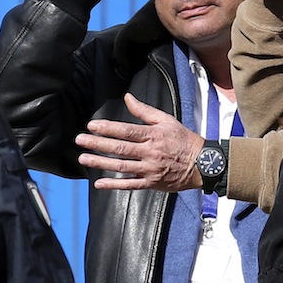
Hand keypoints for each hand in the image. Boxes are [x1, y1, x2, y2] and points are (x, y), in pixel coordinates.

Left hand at [74, 93, 204, 191]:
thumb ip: (144, 110)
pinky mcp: (151, 183)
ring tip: (84, 158)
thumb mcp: (166, 120)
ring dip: (101, 163)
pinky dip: (114, 185)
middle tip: (79, 141)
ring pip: (122, 167)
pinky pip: (130, 185)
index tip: (92, 126)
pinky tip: (99, 183)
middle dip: (98, 144)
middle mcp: (150, 153)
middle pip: (120, 148)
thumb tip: (127, 98)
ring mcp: (150, 170)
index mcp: (153, 135)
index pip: (127, 131)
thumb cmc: (183, 140)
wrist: (202, 165)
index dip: (108, 128)